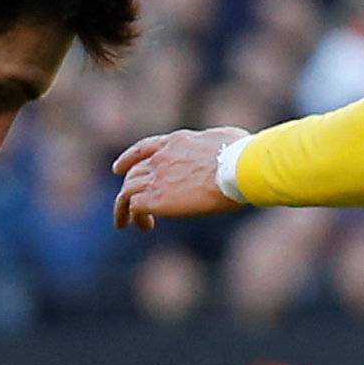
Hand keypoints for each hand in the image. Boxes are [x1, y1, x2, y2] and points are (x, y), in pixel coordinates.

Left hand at [112, 128, 247, 230]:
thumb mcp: (226, 137)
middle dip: (128, 191)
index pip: (143, 149)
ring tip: (125, 224)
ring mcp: (157, 177)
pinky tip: (145, 226)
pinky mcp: (156, 197)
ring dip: (124, 209)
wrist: (241, 168)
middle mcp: (161, 157)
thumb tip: (224, 148)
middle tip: (130, 210)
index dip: (128, 160)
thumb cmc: (245, 154)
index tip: (118, 169)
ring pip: (127, 192)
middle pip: (133, 174)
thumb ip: (215, 144)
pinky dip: (135, 217)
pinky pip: (135, 207)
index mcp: (176, 141)